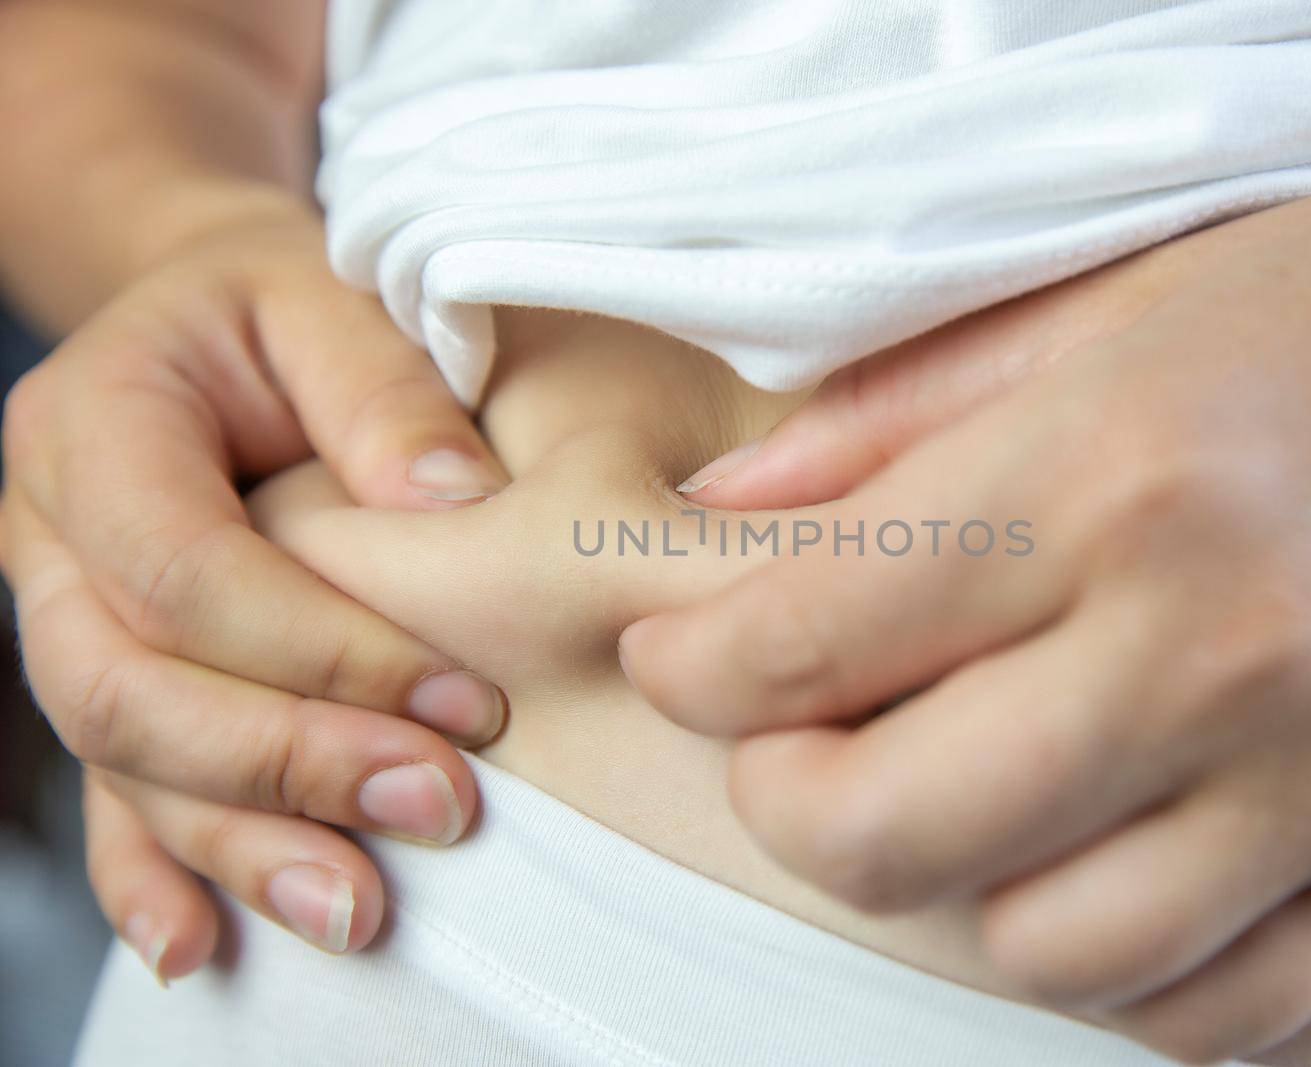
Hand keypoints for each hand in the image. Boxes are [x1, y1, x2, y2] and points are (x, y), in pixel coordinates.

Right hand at [0, 200, 508, 977]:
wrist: (208, 319)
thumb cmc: (285, 308)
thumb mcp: (333, 298)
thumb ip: (384, 391)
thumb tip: (457, 505)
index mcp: (95, 425)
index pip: (184, 567)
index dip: (319, 649)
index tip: (465, 702)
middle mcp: (50, 535)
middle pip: (125, 686)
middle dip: (285, 762)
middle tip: (438, 806)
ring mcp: (61, 616)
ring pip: (115, 760)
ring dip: (236, 842)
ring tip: (356, 909)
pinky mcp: (106, 672)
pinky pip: (103, 790)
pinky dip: (150, 873)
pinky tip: (203, 947)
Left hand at [618, 143, 1310, 1061]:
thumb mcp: (1115, 306)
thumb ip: (898, 421)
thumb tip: (728, 520)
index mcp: (1116, 476)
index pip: (808, 636)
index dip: (698, 666)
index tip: (687, 656)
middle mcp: (1219, 646)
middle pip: (893, 831)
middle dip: (790, 797)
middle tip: (790, 738)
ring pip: (1042, 951)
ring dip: (952, 888)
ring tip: (953, 792)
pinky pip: (1217, 1007)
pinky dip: (1115, 967)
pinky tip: (1092, 866)